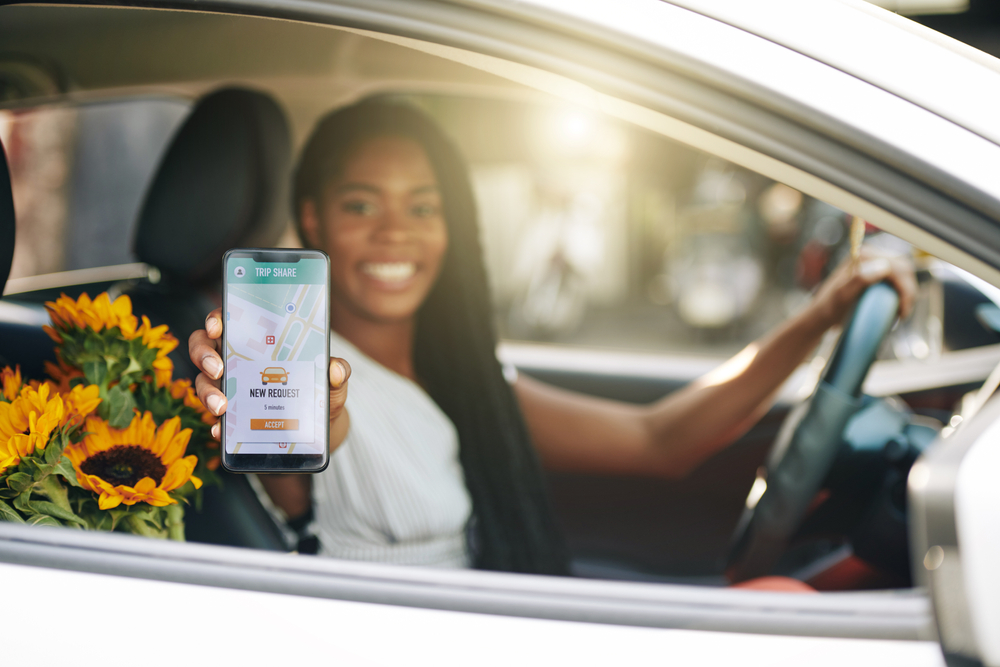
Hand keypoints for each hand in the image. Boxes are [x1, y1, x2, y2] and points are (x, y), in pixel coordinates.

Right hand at [189, 308, 350, 447]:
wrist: (315, 430)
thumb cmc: (320, 393)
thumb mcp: (332, 382)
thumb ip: (337, 372)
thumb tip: (336, 368)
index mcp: (258, 340)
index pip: (228, 319)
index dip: (216, 318)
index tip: (217, 326)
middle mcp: (236, 358)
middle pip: (204, 346)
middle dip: (204, 355)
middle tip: (218, 369)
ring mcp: (229, 386)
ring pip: (203, 381)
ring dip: (206, 393)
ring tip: (221, 407)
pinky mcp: (229, 415)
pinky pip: (214, 417)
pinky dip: (216, 425)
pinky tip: (221, 431)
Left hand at [806, 248, 916, 332]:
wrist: (821, 315)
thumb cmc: (828, 307)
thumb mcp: (842, 295)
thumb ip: (859, 279)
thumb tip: (883, 267)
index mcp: (863, 256)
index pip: (896, 267)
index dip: (905, 288)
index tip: (902, 310)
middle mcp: (870, 256)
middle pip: (904, 269)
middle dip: (908, 291)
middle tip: (903, 313)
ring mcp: (874, 265)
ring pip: (904, 275)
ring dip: (907, 293)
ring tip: (900, 313)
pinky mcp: (876, 275)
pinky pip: (897, 281)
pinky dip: (902, 294)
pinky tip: (898, 308)